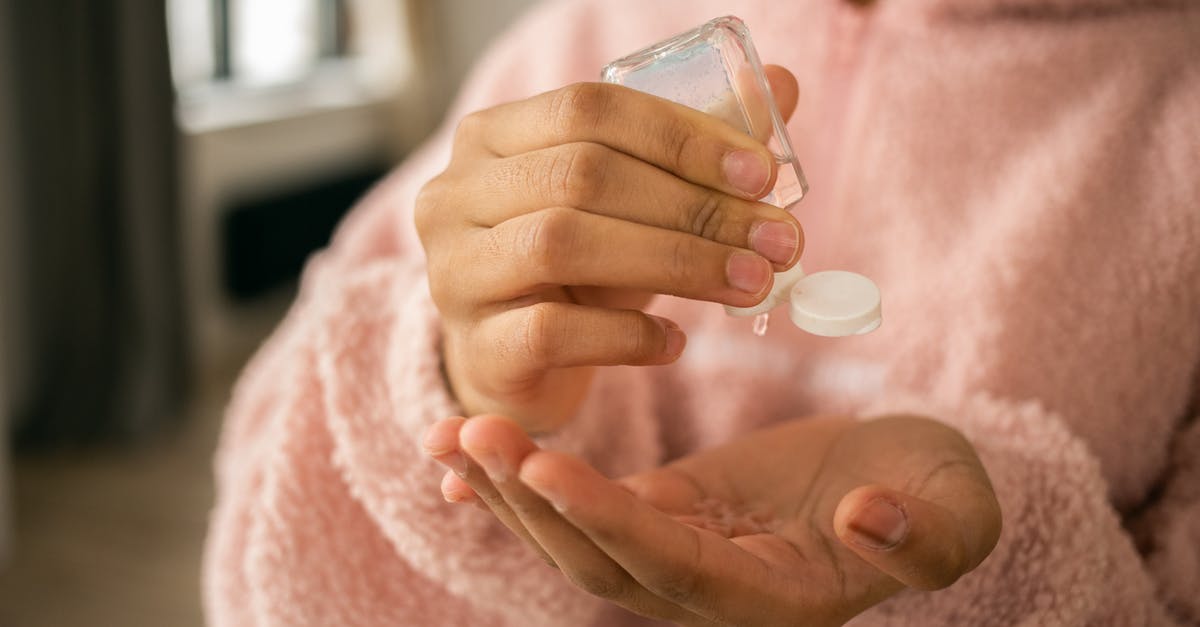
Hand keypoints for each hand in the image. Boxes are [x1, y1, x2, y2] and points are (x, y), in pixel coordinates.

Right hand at [414, 69, 802, 432]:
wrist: (509, 364)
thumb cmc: (575, 272)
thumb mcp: (629, 205)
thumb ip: (694, 150)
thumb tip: (786, 88)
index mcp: (494, 137)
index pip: (589, 108)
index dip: (682, 135)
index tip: (762, 174)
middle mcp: (457, 194)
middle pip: (582, 175)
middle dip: (695, 206)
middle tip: (779, 241)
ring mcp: (454, 271)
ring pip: (562, 244)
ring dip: (675, 262)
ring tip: (751, 284)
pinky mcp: (475, 346)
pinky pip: (551, 331)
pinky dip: (626, 334)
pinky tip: (674, 342)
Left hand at [423, 415, 1001, 625]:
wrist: (912, 483)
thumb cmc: (940, 495)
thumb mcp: (954, 509)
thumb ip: (926, 533)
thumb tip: (872, 522)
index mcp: (771, 602)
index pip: (672, 566)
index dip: (607, 522)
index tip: (542, 467)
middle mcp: (709, 594)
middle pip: (601, 562)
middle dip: (531, 505)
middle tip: (470, 434)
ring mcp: (680, 556)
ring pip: (577, 538)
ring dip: (510, 493)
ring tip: (448, 435)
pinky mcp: (666, 514)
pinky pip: (583, 508)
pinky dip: (525, 482)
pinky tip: (468, 449)